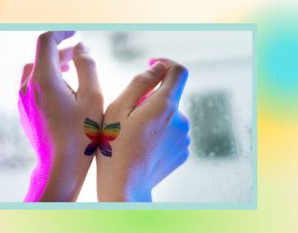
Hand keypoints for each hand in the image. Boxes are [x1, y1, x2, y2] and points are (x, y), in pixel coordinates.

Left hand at [18, 31, 102, 200]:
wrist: (59, 167)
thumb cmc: (80, 134)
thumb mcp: (92, 97)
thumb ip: (86, 66)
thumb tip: (80, 48)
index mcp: (44, 79)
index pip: (47, 42)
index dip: (62, 34)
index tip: (75, 35)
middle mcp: (28, 87)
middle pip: (41, 57)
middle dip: (61, 53)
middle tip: (78, 57)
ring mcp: (23, 100)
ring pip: (36, 72)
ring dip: (53, 67)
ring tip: (71, 73)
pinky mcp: (24, 111)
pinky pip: (33, 87)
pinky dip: (47, 82)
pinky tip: (63, 94)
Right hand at [96, 58, 189, 201]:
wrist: (125, 187)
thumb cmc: (115, 147)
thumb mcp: (118, 109)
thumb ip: (140, 83)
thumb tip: (158, 68)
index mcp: (165, 105)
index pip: (178, 72)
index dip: (166, 65)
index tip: (153, 67)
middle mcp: (180, 120)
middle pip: (169, 97)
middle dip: (150, 99)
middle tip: (128, 117)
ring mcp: (183, 138)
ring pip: (169, 116)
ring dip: (154, 118)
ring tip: (134, 136)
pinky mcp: (182, 152)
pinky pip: (171, 133)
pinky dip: (159, 133)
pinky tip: (143, 147)